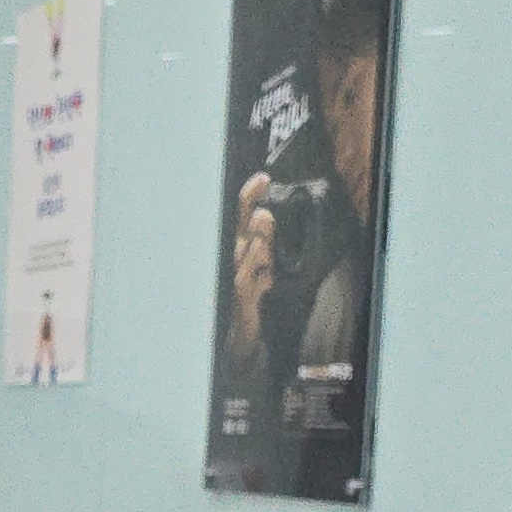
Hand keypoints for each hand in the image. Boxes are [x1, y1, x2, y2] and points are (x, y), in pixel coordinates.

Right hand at [229, 174, 275, 360]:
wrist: (243, 334)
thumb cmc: (253, 296)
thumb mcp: (267, 264)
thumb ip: (272, 246)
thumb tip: (276, 224)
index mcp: (243, 247)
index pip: (244, 216)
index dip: (250, 196)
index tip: (263, 177)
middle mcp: (236, 258)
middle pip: (240, 228)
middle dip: (248, 207)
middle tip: (262, 187)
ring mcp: (236, 276)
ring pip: (243, 253)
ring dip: (255, 236)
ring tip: (264, 218)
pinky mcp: (241, 298)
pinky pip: (246, 282)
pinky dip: (254, 272)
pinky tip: (266, 266)